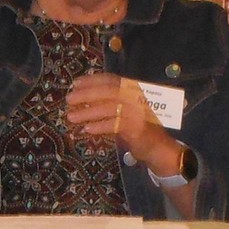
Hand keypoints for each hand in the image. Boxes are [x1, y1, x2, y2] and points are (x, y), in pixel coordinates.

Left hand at [64, 73, 178, 175]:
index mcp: (133, 90)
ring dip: (88, 112)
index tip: (75, 83)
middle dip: (87, 94)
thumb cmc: (137, 128)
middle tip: (69, 99)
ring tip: (71, 116)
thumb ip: (108, 103)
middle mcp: (136, 98)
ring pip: (110, 108)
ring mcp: (138, 112)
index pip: (111, 80)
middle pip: (109, 91)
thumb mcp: (122, 111)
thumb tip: (82, 98)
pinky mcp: (137, 128)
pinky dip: (99, 125)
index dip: (92, 80)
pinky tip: (87, 129)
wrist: (158, 148)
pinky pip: (115, 124)